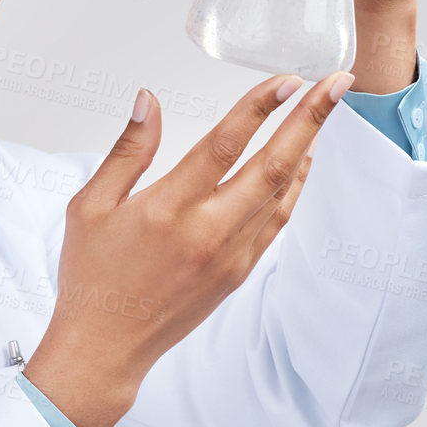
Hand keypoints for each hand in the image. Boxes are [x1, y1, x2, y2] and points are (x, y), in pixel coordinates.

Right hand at [21, 71, 353, 426]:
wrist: (105, 347)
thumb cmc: (92, 276)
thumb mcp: (90, 206)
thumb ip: (127, 150)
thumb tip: (148, 101)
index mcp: (166, 210)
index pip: (224, 145)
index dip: (259, 108)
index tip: (286, 79)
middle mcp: (205, 233)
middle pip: (272, 166)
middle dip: (309, 120)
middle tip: (335, 83)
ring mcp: (228, 257)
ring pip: (283, 196)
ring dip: (307, 150)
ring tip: (324, 114)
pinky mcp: (237, 275)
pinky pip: (275, 224)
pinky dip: (294, 189)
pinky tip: (300, 165)